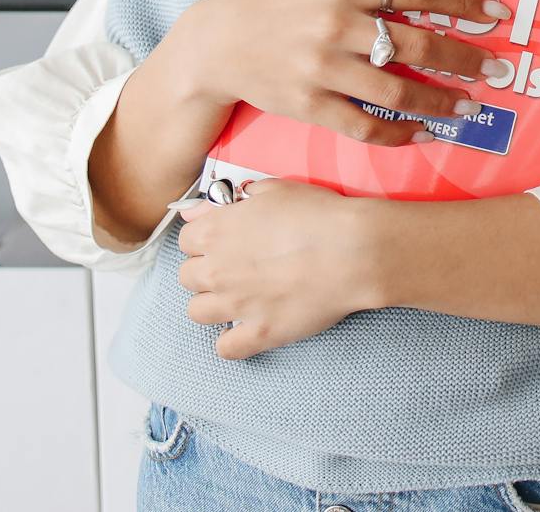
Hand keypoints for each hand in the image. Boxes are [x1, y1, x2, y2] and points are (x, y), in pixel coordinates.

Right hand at [164, 0, 511, 146]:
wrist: (214, 44)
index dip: (462, 0)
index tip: (497, 12)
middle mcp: (335, 27)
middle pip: (416, 43)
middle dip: (465, 57)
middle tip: (500, 66)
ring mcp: (322, 70)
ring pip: (396, 90)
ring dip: (441, 100)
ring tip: (472, 106)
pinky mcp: (310, 106)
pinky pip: (364, 125)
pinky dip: (399, 134)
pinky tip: (428, 134)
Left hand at [176, 178, 391, 359]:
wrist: (353, 251)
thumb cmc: (318, 215)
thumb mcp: (275, 190)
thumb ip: (235, 199)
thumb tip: (205, 210)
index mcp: (217, 232)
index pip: (186, 239)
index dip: (204, 239)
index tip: (222, 240)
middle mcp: (217, 270)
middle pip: (187, 276)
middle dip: (206, 271)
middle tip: (233, 267)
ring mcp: (235, 305)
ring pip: (197, 312)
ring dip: (213, 304)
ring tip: (238, 297)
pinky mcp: (259, 332)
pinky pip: (226, 348)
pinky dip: (232, 341)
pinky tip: (248, 328)